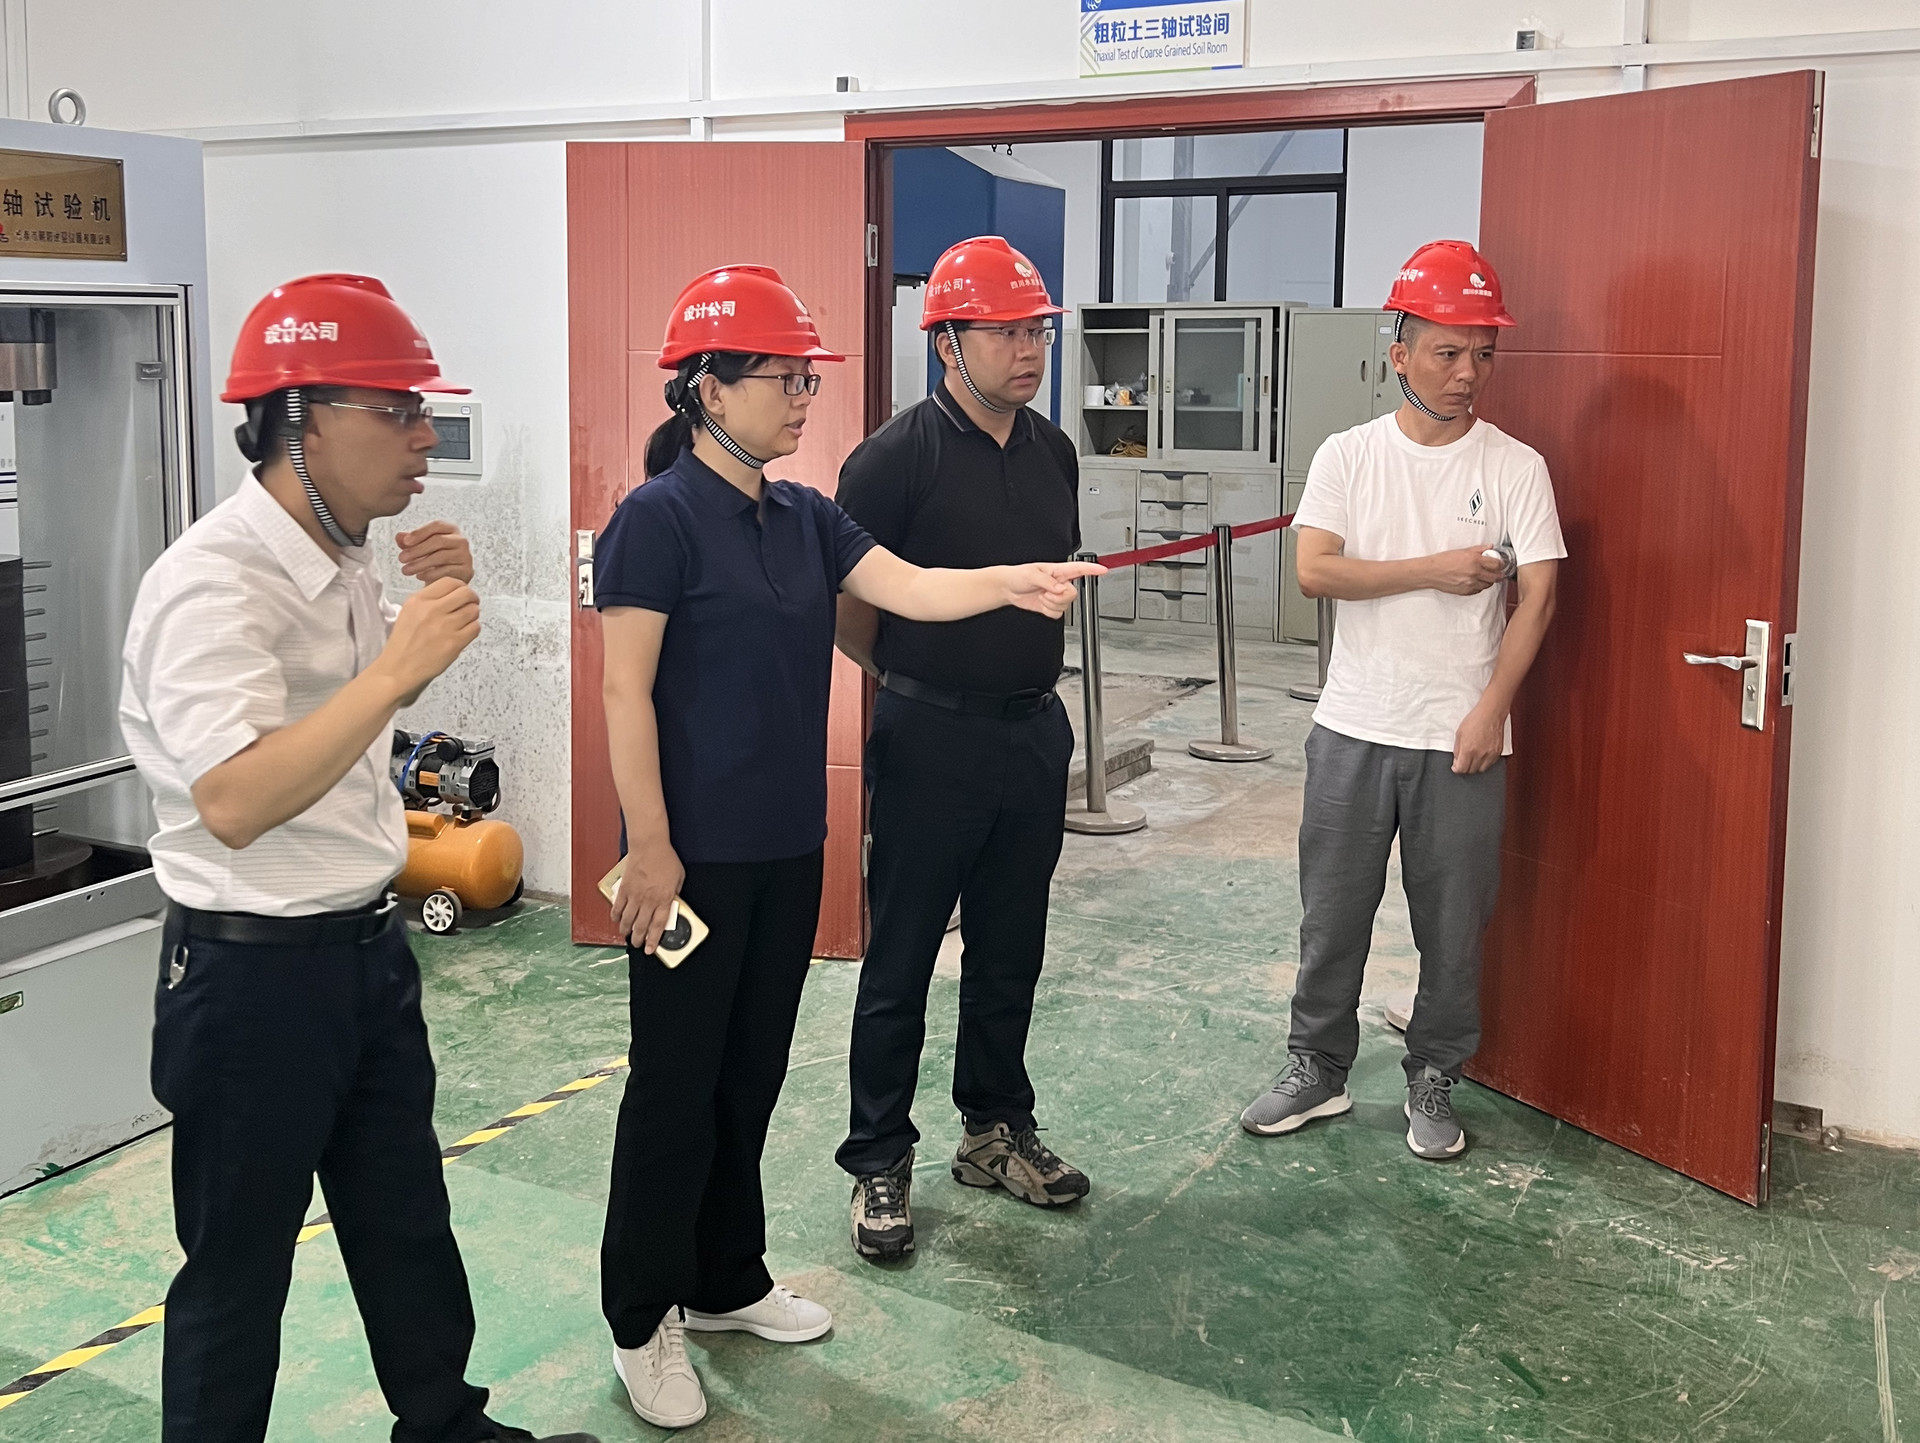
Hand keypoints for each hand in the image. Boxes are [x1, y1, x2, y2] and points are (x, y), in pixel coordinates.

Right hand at [374, 577, 479, 693]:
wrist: (398, 670)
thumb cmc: (404, 644)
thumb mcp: (409, 613)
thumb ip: (430, 601)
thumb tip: (453, 593)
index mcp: (419, 600)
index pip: (450, 582)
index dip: (460, 587)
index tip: (461, 594)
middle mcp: (432, 610)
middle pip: (466, 593)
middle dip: (472, 598)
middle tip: (470, 605)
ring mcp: (444, 626)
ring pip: (473, 610)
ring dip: (473, 615)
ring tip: (464, 623)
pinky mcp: (454, 643)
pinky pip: (475, 628)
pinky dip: (472, 630)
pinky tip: (463, 634)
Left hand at [397, 521, 473, 583]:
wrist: (448, 578)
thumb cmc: (434, 559)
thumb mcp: (419, 547)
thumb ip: (409, 541)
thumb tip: (399, 537)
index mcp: (450, 529)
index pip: (436, 525)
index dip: (420, 532)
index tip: (405, 542)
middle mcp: (461, 540)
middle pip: (438, 541)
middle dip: (417, 550)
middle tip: (401, 558)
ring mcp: (465, 556)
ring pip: (441, 557)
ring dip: (420, 564)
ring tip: (406, 570)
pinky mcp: (466, 570)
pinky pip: (447, 571)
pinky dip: (430, 574)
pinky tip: (420, 575)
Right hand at [610, 831, 683, 953]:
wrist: (649, 845)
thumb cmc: (665, 859)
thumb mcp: (679, 878)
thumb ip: (674, 894)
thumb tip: (671, 904)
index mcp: (663, 899)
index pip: (658, 926)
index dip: (653, 940)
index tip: (650, 949)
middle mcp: (648, 900)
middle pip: (641, 926)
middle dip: (638, 939)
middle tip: (637, 944)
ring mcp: (634, 895)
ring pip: (628, 919)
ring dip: (626, 930)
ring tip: (626, 935)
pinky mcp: (624, 889)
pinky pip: (618, 907)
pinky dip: (616, 916)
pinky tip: (616, 920)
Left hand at [1003, 561, 1104, 618]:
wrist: (1008, 588)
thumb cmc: (1019, 576)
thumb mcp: (1032, 574)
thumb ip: (1048, 581)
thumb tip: (1060, 589)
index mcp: (1058, 571)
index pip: (1079, 569)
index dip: (1093, 569)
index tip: (1104, 570)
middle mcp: (1060, 583)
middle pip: (1073, 594)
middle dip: (1059, 597)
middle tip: (1046, 592)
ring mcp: (1056, 595)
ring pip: (1066, 605)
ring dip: (1051, 604)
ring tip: (1041, 596)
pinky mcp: (1051, 606)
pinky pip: (1057, 614)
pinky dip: (1048, 611)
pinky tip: (1041, 604)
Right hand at [1429, 547, 1508, 595]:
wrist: (1431, 572)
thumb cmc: (1443, 561)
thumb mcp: (1462, 551)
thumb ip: (1478, 549)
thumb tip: (1489, 547)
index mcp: (1475, 560)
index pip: (1496, 564)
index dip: (1501, 564)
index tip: (1500, 563)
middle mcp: (1474, 572)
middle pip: (1496, 577)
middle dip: (1498, 574)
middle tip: (1497, 572)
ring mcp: (1471, 583)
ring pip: (1488, 585)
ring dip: (1488, 580)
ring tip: (1484, 576)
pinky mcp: (1466, 591)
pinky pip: (1478, 590)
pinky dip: (1479, 586)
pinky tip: (1475, 581)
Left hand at [1452, 705, 1504, 773]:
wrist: (1491, 713)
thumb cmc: (1475, 720)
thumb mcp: (1459, 734)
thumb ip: (1457, 749)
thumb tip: (1457, 760)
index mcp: (1468, 750)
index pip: (1462, 769)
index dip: (1457, 769)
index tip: (1456, 767)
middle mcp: (1480, 754)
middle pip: (1471, 770)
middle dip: (1465, 768)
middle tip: (1463, 762)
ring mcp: (1490, 754)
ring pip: (1481, 769)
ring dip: (1475, 766)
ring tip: (1472, 759)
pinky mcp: (1498, 752)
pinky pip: (1490, 763)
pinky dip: (1484, 762)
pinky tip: (1481, 756)